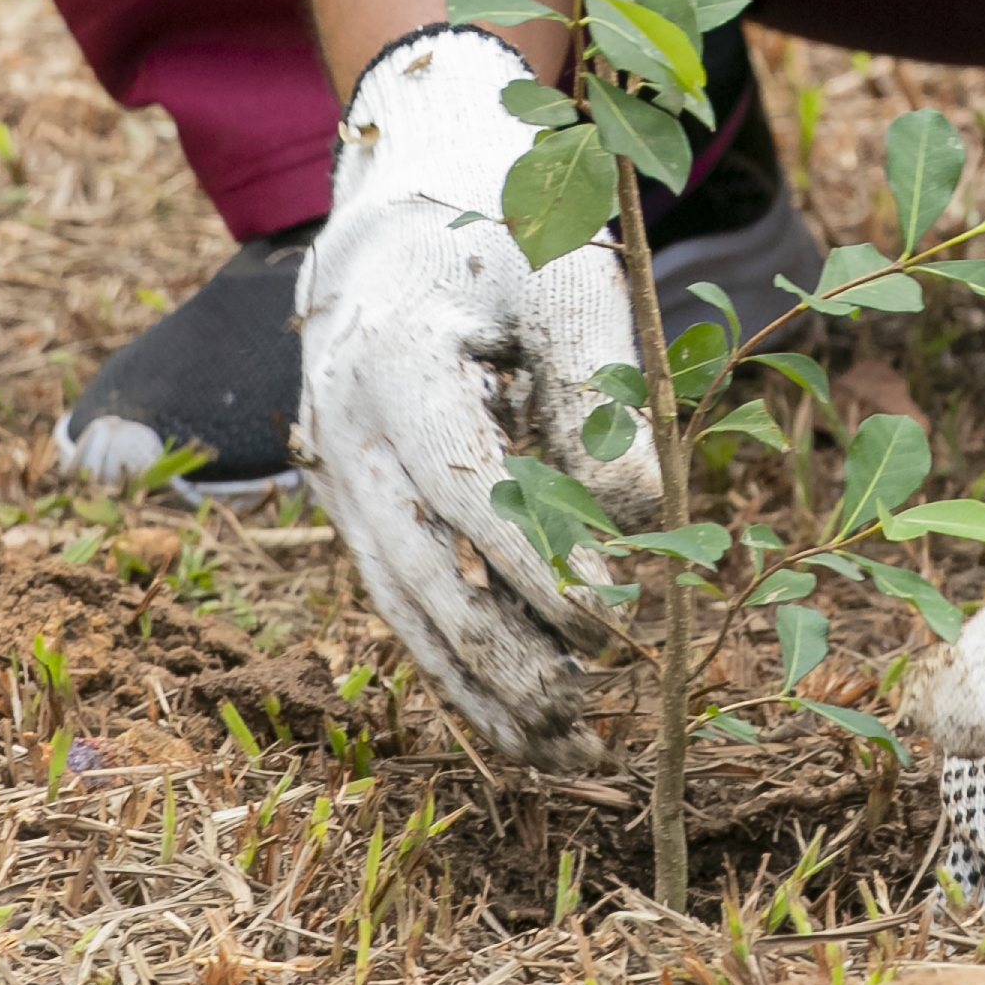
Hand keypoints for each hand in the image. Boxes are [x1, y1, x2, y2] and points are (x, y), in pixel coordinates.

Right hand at [295, 25, 654, 762]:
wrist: (398, 235)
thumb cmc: (502, 246)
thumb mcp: (563, 277)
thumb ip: (604, 384)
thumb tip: (645, 519)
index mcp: (393, 358)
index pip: (465, 480)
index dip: (540, 556)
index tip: (618, 615)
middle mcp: (345, 434)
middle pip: (423, 571)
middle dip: (513, 648)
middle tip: (604, 699)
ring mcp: (340, 486)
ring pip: (407, 613)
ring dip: (489, 690)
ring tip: (578, 748)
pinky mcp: (359, 524)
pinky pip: (406, 617)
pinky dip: (465, 684)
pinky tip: (528, 738)